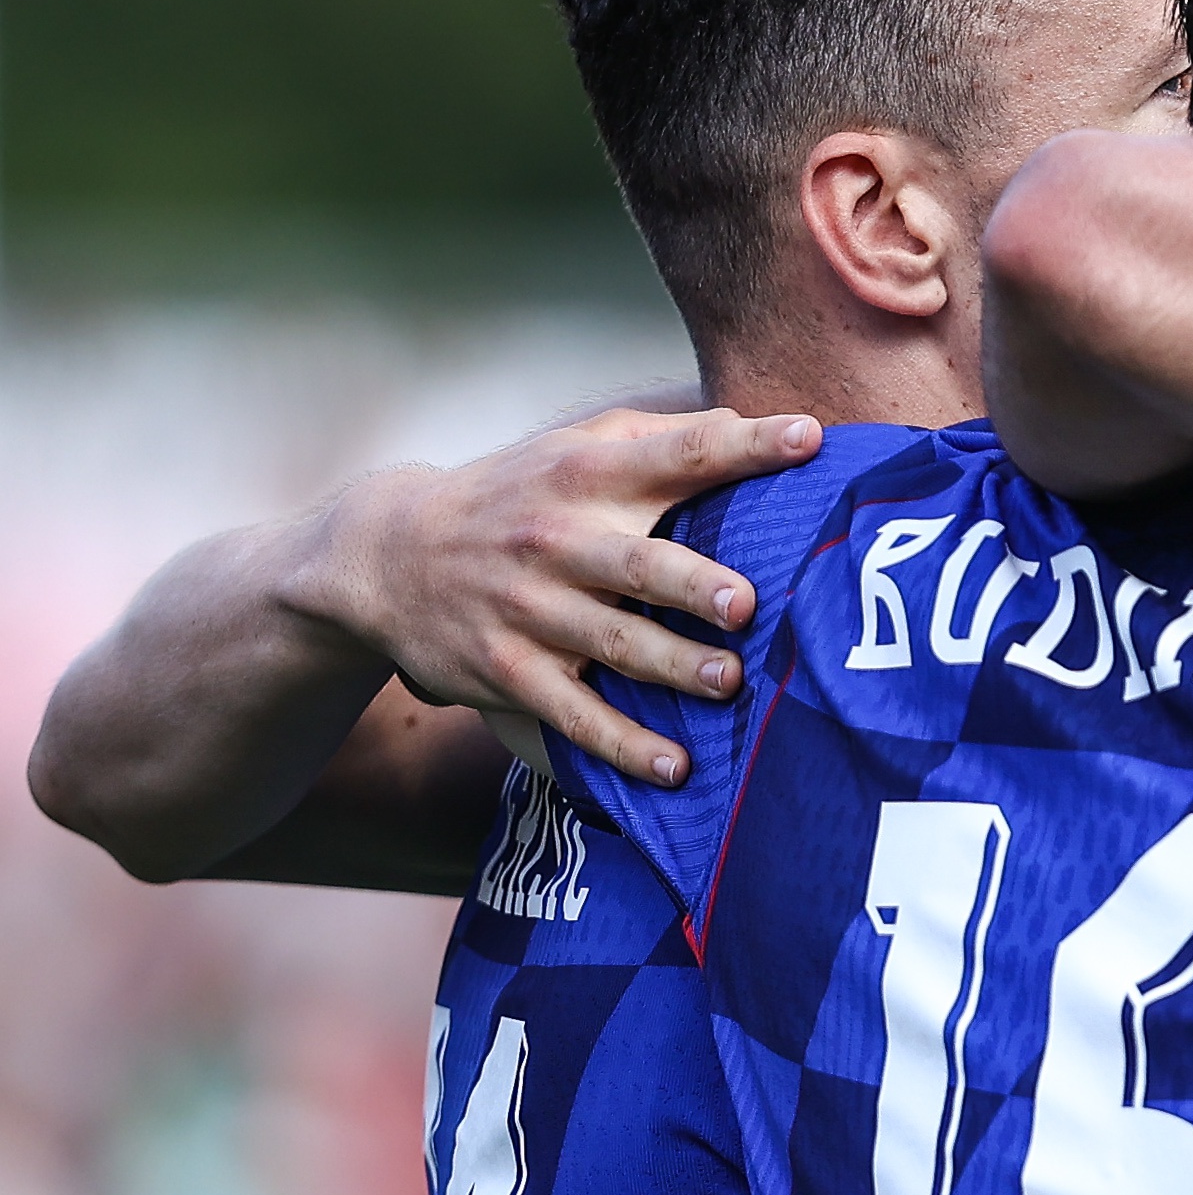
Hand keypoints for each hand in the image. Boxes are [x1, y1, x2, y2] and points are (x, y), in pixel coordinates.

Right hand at [288, 404, 815, 785]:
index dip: (743, 446)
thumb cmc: (512, 498)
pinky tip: (673, 768)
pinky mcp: (509, 672)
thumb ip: (658, 439)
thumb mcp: (568, 450)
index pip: (674, 454)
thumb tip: (756, 426)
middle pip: (636, 564)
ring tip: (729, 682)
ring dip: (672, 666)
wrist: (384, 555)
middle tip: (746, 605)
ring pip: (611, 643)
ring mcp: (530, 610)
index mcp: (583, 475)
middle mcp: (556, 541)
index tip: (806, 438)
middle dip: (692, 585)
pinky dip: (622, 744)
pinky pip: (573, 714)